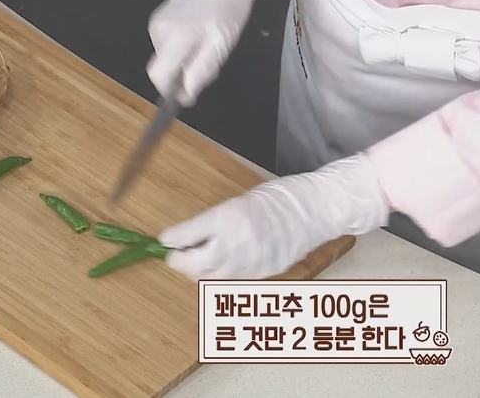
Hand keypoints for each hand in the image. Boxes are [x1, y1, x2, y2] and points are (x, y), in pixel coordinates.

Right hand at [146, 0, 267, 105]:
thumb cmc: (226, 11)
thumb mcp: (222, 46)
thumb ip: (202, 71)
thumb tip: (186, 95)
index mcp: (176, 39)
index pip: (159, 76)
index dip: (170, 91)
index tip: (186, 93)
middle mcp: (160, 32)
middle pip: (161, 70)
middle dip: (179, 76)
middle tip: (203, 65)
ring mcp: (156, 26)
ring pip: (165, 59)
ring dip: (181, 61)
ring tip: (202, 46)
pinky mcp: (156, 22)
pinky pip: (165, 47)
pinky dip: (179, 49)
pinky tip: (194, 37)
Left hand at [159, 154, 389, 279]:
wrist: (315, 209)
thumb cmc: (277, 199)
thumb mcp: (237, 203)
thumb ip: (212, 223)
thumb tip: (187, 238)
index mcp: (226, 218)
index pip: (185, 235)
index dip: (170, 239)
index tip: (164, 239)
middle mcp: (235, 243)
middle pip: (192, 264)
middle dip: (178, 261)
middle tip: (173, 256)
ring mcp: (249, 263)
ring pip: (209, 278)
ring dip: (197, 272)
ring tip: (194, 262)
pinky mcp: (261, 274)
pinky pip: (231, 281)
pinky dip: (220, 276)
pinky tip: (219, 266)